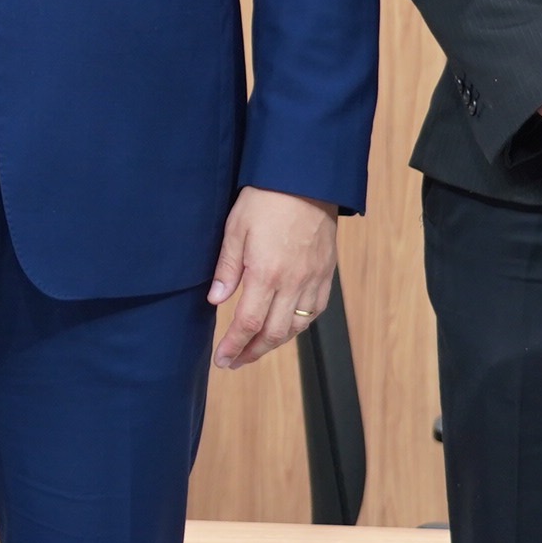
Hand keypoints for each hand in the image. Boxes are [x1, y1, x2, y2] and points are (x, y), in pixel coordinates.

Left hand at [208, 186, 339, 370]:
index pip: (247, 323)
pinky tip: (285, 327)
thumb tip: (216, 300)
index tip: (222, 360)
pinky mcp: (326, 274)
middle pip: (274, 334)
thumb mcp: (235, 228)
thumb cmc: (266, 200)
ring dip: (274, 343)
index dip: (234, 346)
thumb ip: (227, 267)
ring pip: (296, 327)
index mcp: (266, 274)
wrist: (307, 180)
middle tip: (235, 362)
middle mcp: (293, 283)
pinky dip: (298, 326)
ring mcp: (313, 280)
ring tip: (255, 348)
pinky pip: (315, 312)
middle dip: (252, 352)